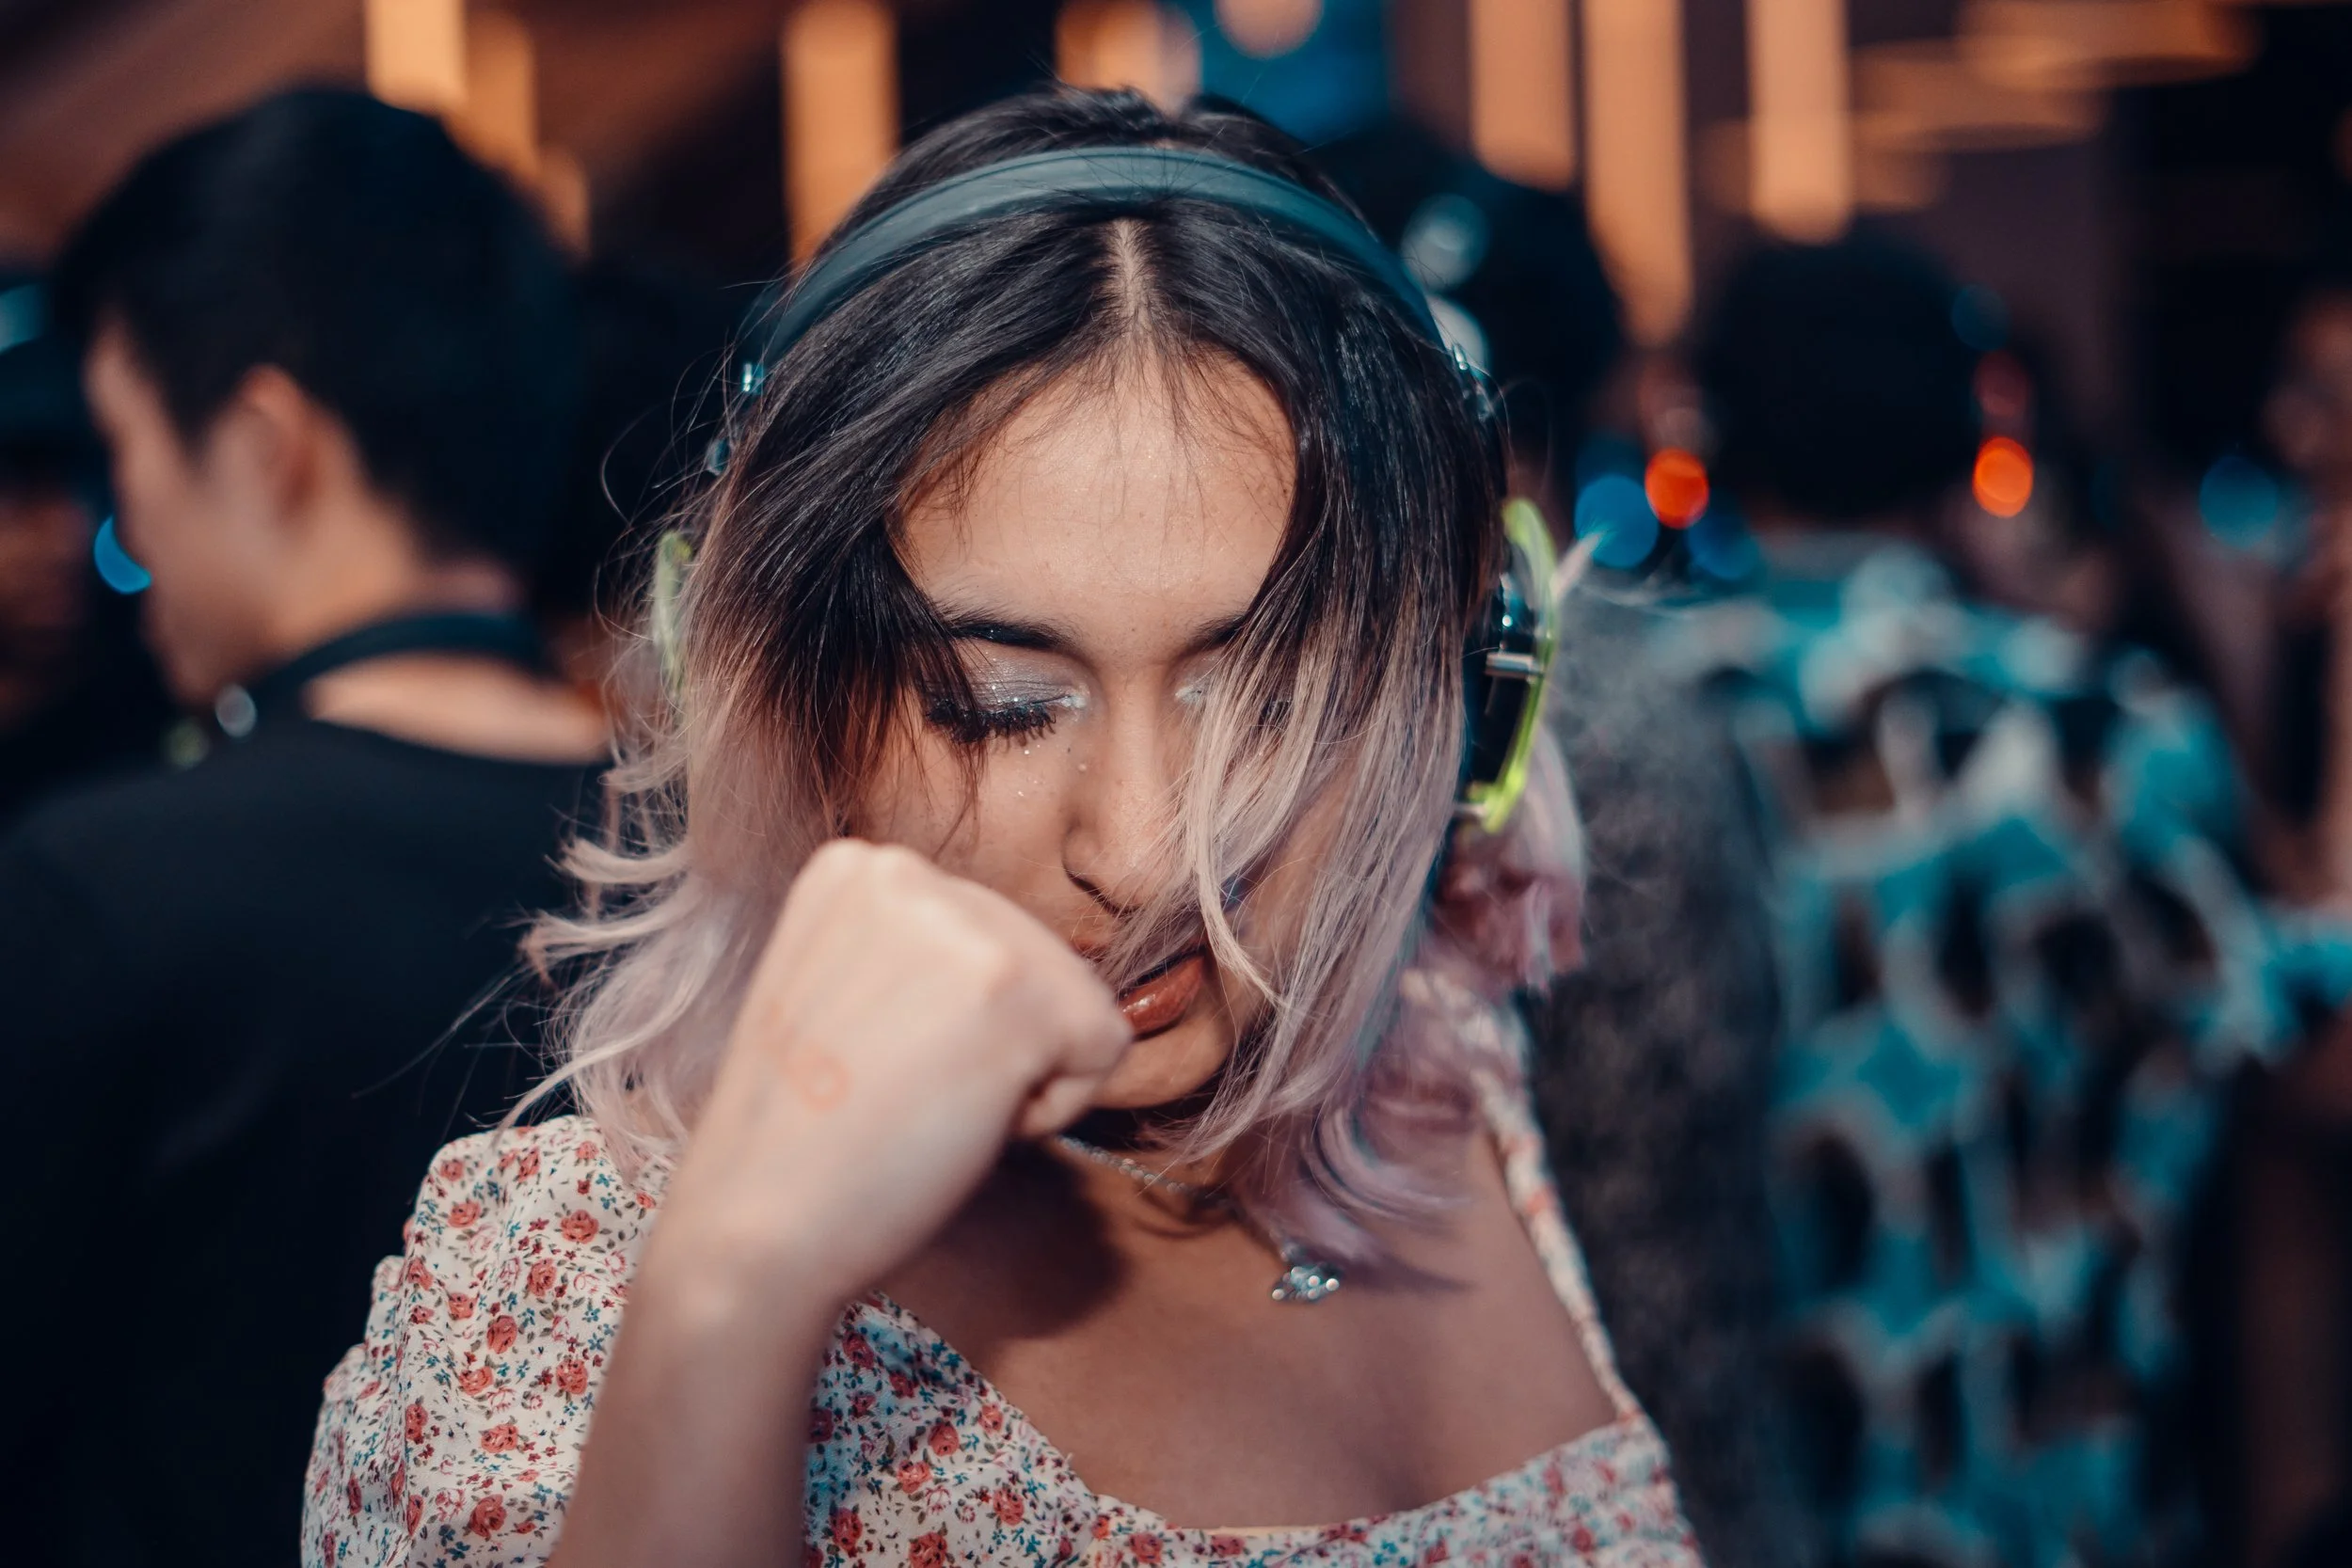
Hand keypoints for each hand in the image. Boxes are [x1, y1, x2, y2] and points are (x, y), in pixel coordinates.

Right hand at [647, 838, 1132, 1307]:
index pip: (985, 932)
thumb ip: (920, 953)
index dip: (953, 1022)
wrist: (755, 1223)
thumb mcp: (846, 991)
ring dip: (1025, 1075)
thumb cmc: (806, 1137)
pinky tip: (962, 1123)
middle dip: (997, 1044)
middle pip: (1039, 957)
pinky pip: (1105, 1045)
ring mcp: (961, 923)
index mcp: (857, 866)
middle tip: (900, 1096)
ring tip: (925, 1106)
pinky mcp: (1015, 988)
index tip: (873, 1064)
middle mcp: (906, 869)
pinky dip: (1054, 1108)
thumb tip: (1027, 959)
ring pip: (1078, 1000)